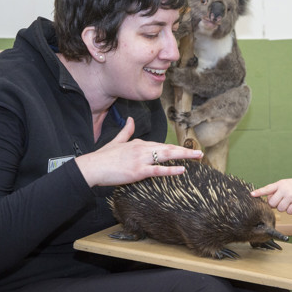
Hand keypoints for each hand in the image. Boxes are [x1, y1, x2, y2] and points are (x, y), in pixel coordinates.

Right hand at [75, 117, 202, 186]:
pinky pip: (158, 170)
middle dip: (185, 151)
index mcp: (138, 143)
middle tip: (200, 153)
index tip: (186, 151)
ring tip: (197, 157)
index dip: (174, 149)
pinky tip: (182, 169)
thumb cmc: (103, 157)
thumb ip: (126, 131)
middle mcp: (142, 149)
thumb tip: (130, 119)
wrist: (91, 167)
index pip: (160, 145)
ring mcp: (141, 160)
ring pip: (166, 156)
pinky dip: (171, 169)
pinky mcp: (138, 171)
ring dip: (183, 156)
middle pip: (168, 148)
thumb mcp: (116, 141)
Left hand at [250, 178, 291, 214]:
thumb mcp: (282, 185)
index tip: (252, 194)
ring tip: (287, 202)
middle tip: (279, 200)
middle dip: (274, 204)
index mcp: (279, 184)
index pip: (267, 189)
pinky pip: (289, 212)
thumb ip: (273, 191)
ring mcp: (291, 196)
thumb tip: (267, 202)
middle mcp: (285, 189)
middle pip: (272, 203)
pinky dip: (290, 210)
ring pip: (280, 209)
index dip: (259, 192)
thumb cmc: (290, 187)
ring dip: (282, 208)